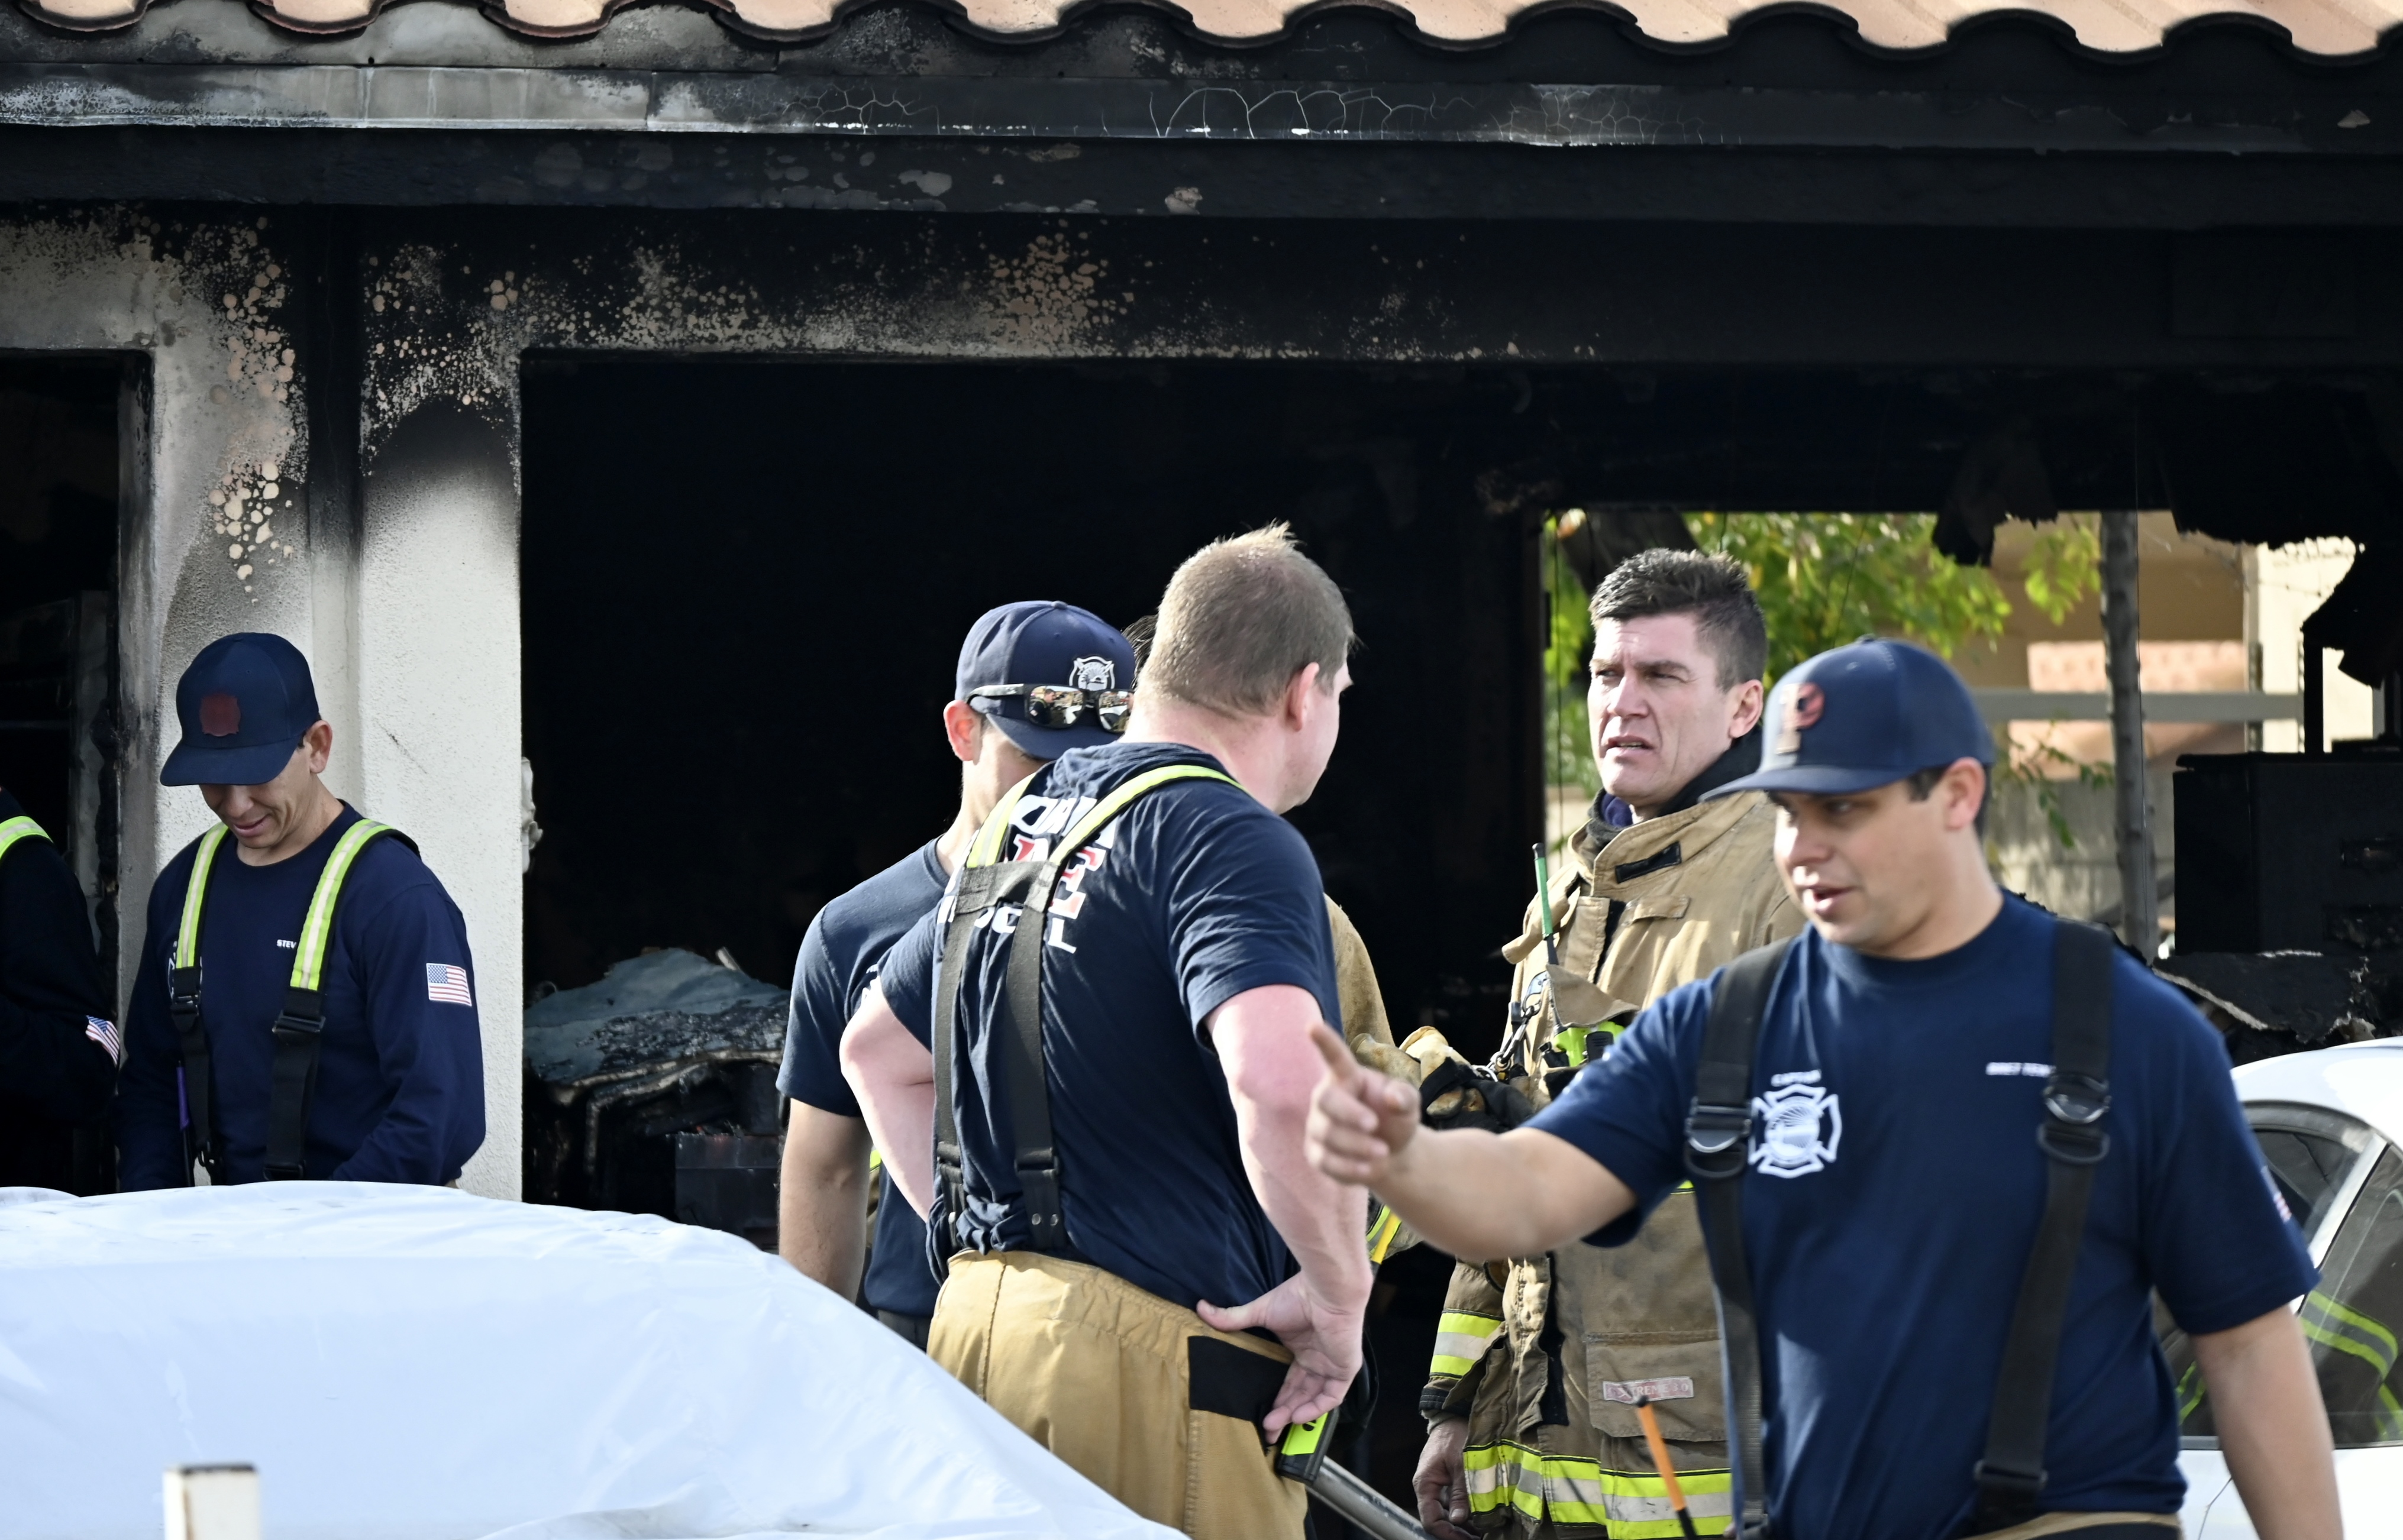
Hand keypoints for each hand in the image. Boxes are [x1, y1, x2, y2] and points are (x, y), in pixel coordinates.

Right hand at [1195, 1270, 1363, 1439]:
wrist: (1324, 1291)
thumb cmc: (1296, 1297)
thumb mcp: (1260, 1312)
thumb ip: (1232, 1318)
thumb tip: (1200, 1308)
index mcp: (1302, 1349)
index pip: (1289, 1382)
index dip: (1276, 1399)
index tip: (1260, 1415)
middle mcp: (1317, 1360)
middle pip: (1300, 1394)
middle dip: (1282, 1413)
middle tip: (1265, 1430)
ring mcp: (1332, 1365)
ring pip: (1314, 1399)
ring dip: (1294, 1413)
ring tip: (1273, 1425)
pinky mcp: (1345, 1368)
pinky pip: (1332, 1396)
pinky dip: (1315, 1408)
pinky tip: (1296, 1416)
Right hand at [1306, 1022, 1420, 1186]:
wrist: (1390, 1154)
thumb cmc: (1395, 1118)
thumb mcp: (1408, 1104)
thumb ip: (1404, 1096)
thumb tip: (1391, 1099)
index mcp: (1348, 1077)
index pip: (1334, 1057)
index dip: (1324, 1042)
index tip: (1312, 1026)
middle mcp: (1326, 1097)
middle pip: (1325, 1099)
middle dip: (1349, 1113)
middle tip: (1374, 1125)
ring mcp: (1317, 1125)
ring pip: (1327, 1133)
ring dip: (1358, 1145)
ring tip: (1384, 1152)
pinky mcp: (1316, 1154)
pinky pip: (1326, 1161)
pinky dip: (1351, 1168)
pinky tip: (1370, 1169)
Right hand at [1414, 1417, 1475, 1539]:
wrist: (1456, 1415)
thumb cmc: (1456, 1434)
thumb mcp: (1461, 1463)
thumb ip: (1460, 1492)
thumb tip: (1459, 1520)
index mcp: (1425, 1484)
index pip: (1430, 1520)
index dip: (1447, 1534)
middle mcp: (1429, 1488)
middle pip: (1440, 1520)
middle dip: (1458, 1532)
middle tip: (1480, 1538)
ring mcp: (1439, 1486)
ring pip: (1449, 1514)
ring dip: (1465, 1525)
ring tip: (1484, 1531)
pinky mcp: (1449, 1483)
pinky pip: (1456, 1504)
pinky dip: (1468, 1513)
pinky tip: (1483, 1518)